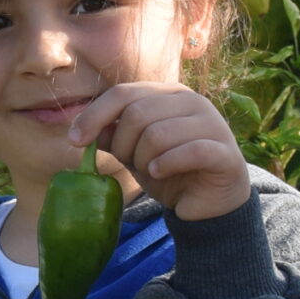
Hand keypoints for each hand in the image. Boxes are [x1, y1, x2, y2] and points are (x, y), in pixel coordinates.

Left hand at [67, 82, 251, 220]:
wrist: (207, 206)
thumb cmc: (169, 173)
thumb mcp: (133, 154)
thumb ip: (113, 136)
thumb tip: (83, 128)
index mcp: (168, 94)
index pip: (123, 93)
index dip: (94, 115)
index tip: (74, 141)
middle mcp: (193, 101)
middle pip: (138, 113)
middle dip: (123, 145)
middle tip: (131, 164)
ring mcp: (213, 124)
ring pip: (159, 133)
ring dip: (144, 159)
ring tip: (151, 171)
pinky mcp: (225, 152)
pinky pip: (189, 152)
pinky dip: (166, 164)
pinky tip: (159, 173)